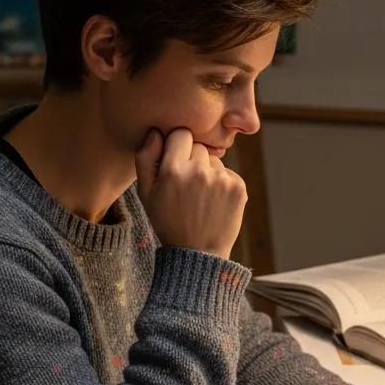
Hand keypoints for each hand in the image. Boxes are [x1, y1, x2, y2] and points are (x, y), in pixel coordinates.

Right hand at [135, 127, 246, 259]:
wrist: (198, 253)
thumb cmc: (168, 222)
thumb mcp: (146, 193)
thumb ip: (145, 158)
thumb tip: (156, 131)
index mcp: (174, 170)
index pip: (181, 133)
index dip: (177, 145)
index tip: (175, 159)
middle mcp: (199, 171)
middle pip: (199, 145)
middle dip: (192, 159)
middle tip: (187, 184)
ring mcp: (222, 179)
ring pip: (214, 160)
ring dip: (208, 171)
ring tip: (200, 197)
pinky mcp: (238, 187)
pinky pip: (228, 173)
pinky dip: (222, 183)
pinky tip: (213, 202)